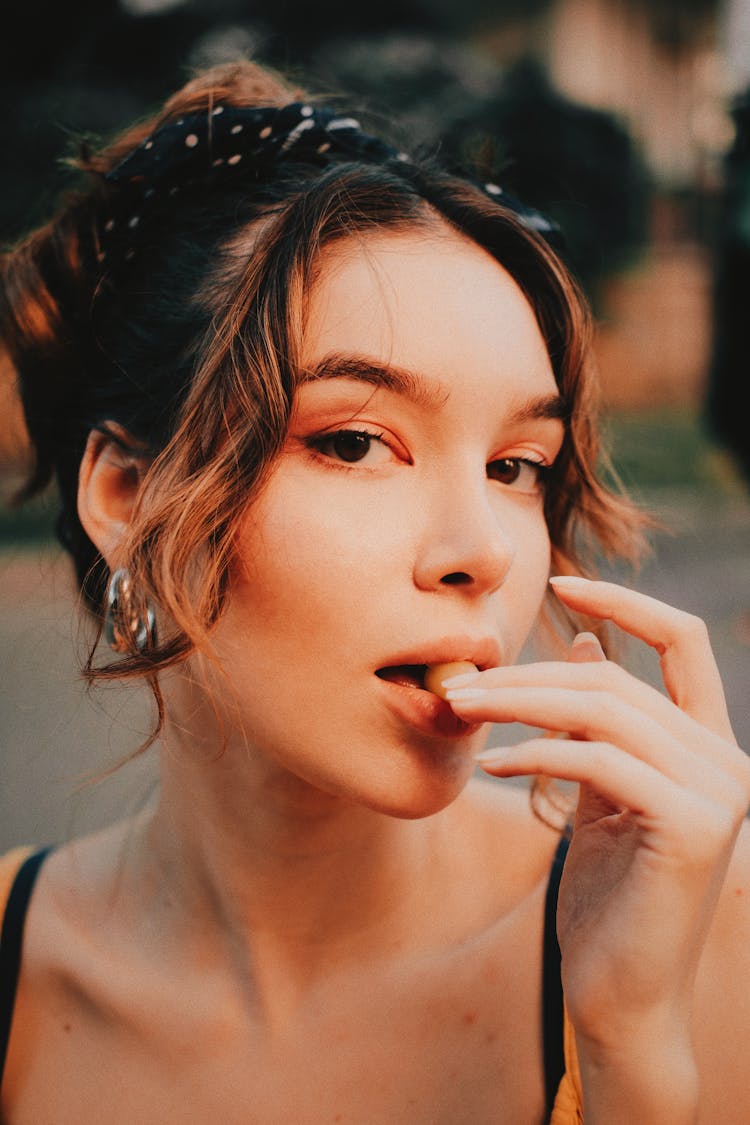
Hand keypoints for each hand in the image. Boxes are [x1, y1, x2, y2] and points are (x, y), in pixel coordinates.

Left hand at [445, 577, 749, 1118]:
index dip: (626, 603)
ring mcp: (718, 792)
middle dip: (530, 675)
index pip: (685, 641)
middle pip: (618, 680)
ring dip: (521, 704)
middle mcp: (726, 761)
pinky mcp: (692, 825)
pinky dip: (536, 753)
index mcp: (707, 746)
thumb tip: (580, 643)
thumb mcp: (597, 793)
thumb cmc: (604, 896)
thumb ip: (596, 723)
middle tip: (463, 682)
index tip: (563, 584)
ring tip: (463, 710)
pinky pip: (598, 760)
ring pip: (606, 710)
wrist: (619, 996)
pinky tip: (492, 762)